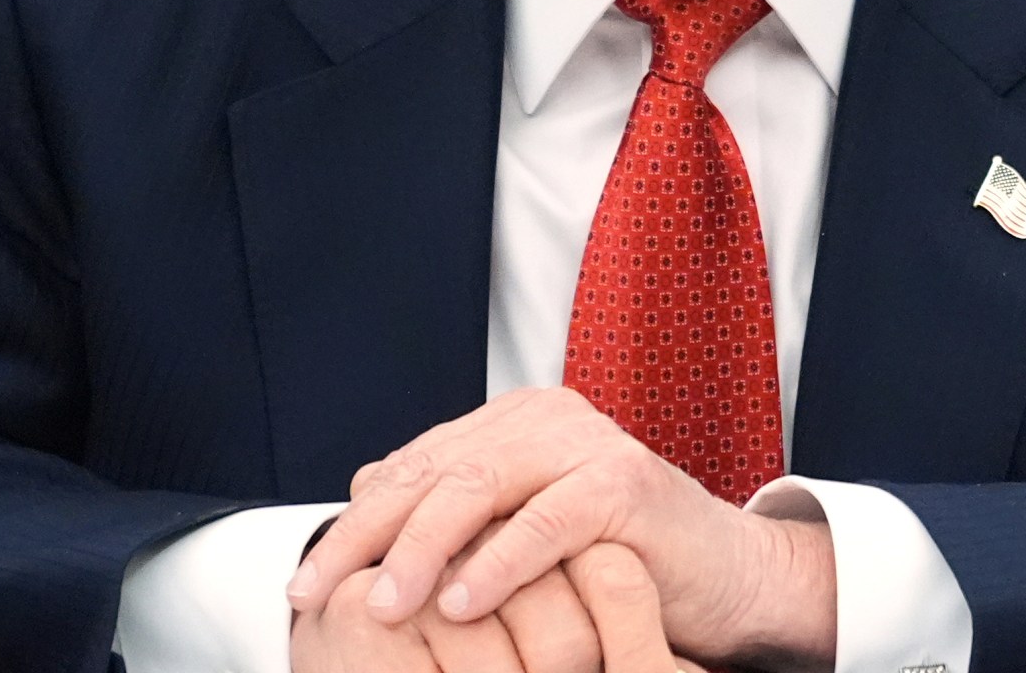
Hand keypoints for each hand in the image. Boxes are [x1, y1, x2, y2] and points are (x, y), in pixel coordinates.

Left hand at [287, 388, 834, 671]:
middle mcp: (543, 420)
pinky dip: (497, 566)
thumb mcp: (519, 538)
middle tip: (315, 591)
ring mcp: (585, 444)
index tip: (306, 580)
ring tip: (382, 604)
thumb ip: (456, 511)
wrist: (720, 580)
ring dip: (421, 552)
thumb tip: (363, 488)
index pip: (413, 468)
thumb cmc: (614, 566)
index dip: (354, 524)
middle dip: (366, 538)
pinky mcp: (623, 483)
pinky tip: (458, 605)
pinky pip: (545, 524)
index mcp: (511, 424)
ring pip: (478, 489)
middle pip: (432, 474)